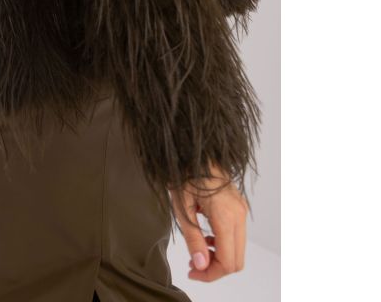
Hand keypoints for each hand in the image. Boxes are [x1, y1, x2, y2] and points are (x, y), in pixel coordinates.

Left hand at [169, 164, 248, 281]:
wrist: (194, 149)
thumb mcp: (182, 208)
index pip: (228, 262)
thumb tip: (202, 267)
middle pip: (237, 260)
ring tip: (196, 251)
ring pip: (238, 249)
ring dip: (219, 256)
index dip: (211, 274)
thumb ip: (193, 239)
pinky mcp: (238, 206)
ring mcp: (241, 210)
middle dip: (215, 268)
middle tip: (193, 264)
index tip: (192, 271)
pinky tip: (204, 236)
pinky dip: (223, 243)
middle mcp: (239, 215)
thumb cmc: (184, 173)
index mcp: (226, 217)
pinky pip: (236, 235)